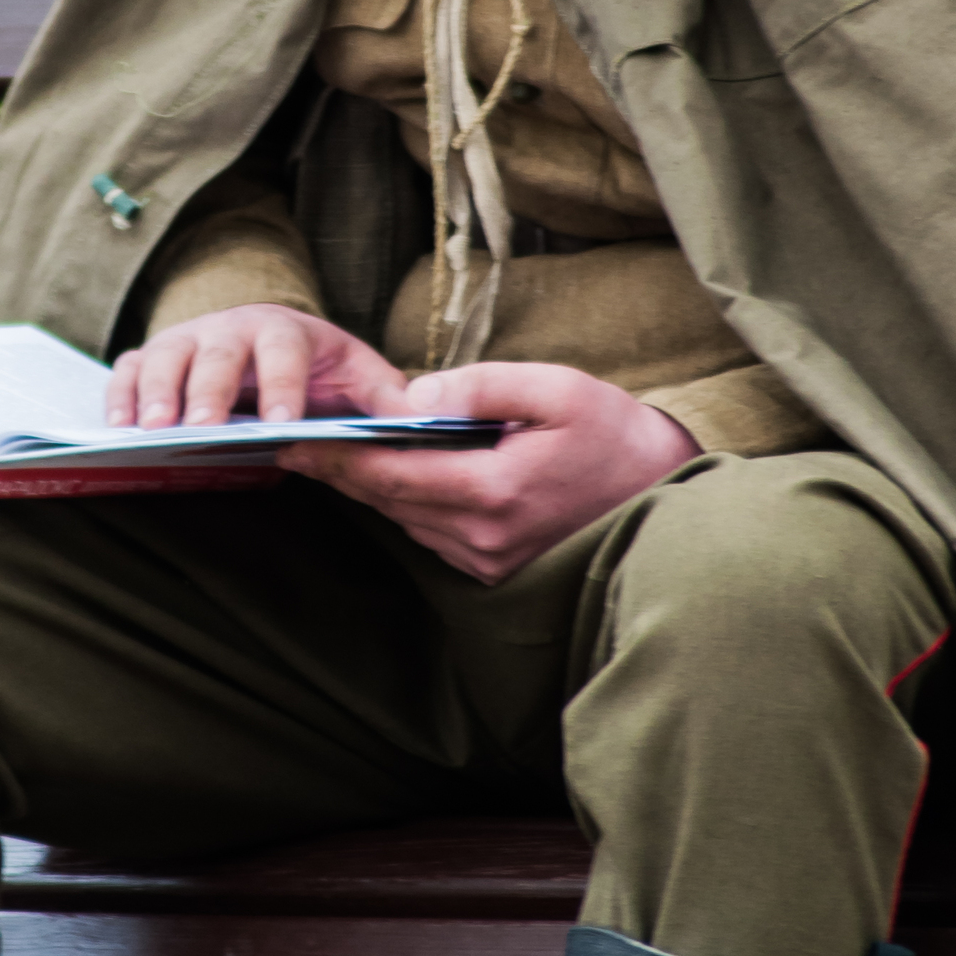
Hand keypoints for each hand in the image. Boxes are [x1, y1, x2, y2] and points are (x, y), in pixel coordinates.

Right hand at [106, 304, 412, 427]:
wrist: (275, 342)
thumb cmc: (320, 369)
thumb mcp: (360, 378)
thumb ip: (387, 399)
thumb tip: (422, 420)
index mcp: (286, 329)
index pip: (283, 351)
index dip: (280, 385)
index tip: (279, 424)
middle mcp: (231, 326)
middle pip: (215, 353)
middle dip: (205, 391)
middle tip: (197, 431)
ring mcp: (188, 338)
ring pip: (165, 357)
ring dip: (155, 394)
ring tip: (148, 432)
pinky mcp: (156, 356)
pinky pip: (130, 370)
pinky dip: (119, 396)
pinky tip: (118, 431)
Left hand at [280, 359, 697, 583]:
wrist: (664, 490)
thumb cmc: (612, 431)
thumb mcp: (556, 388)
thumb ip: (480, 387)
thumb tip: (414, 396)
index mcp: (496, 492)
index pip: (394, 476)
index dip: (339, 459)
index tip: (294, 442)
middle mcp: (485, 538)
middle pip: (392, 503)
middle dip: (342, 473)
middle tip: (291, 446)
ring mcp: (491, 561)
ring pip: (409, 520)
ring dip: (373, 489)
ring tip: (329, 455)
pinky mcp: (497, 568)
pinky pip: (434, 534)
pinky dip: (407, 504)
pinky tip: (388, 476)